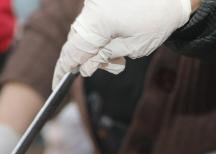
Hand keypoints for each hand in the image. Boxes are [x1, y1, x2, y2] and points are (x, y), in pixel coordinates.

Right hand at [53, 0, 191, 82]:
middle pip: (77, 40)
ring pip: (86, 31)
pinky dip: (102, 34)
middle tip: (111, 67)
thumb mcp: (133, 48)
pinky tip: (118, 42)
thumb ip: (105, 57)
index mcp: (97, 22)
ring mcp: (95, 1)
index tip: (58, 84)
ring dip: (98, 48)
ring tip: (121, 58)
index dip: (64, 69)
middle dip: (89, 59)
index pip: (73, 51)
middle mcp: (91, 8)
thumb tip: (84, 67)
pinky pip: (93, 20)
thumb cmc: (157, 21)